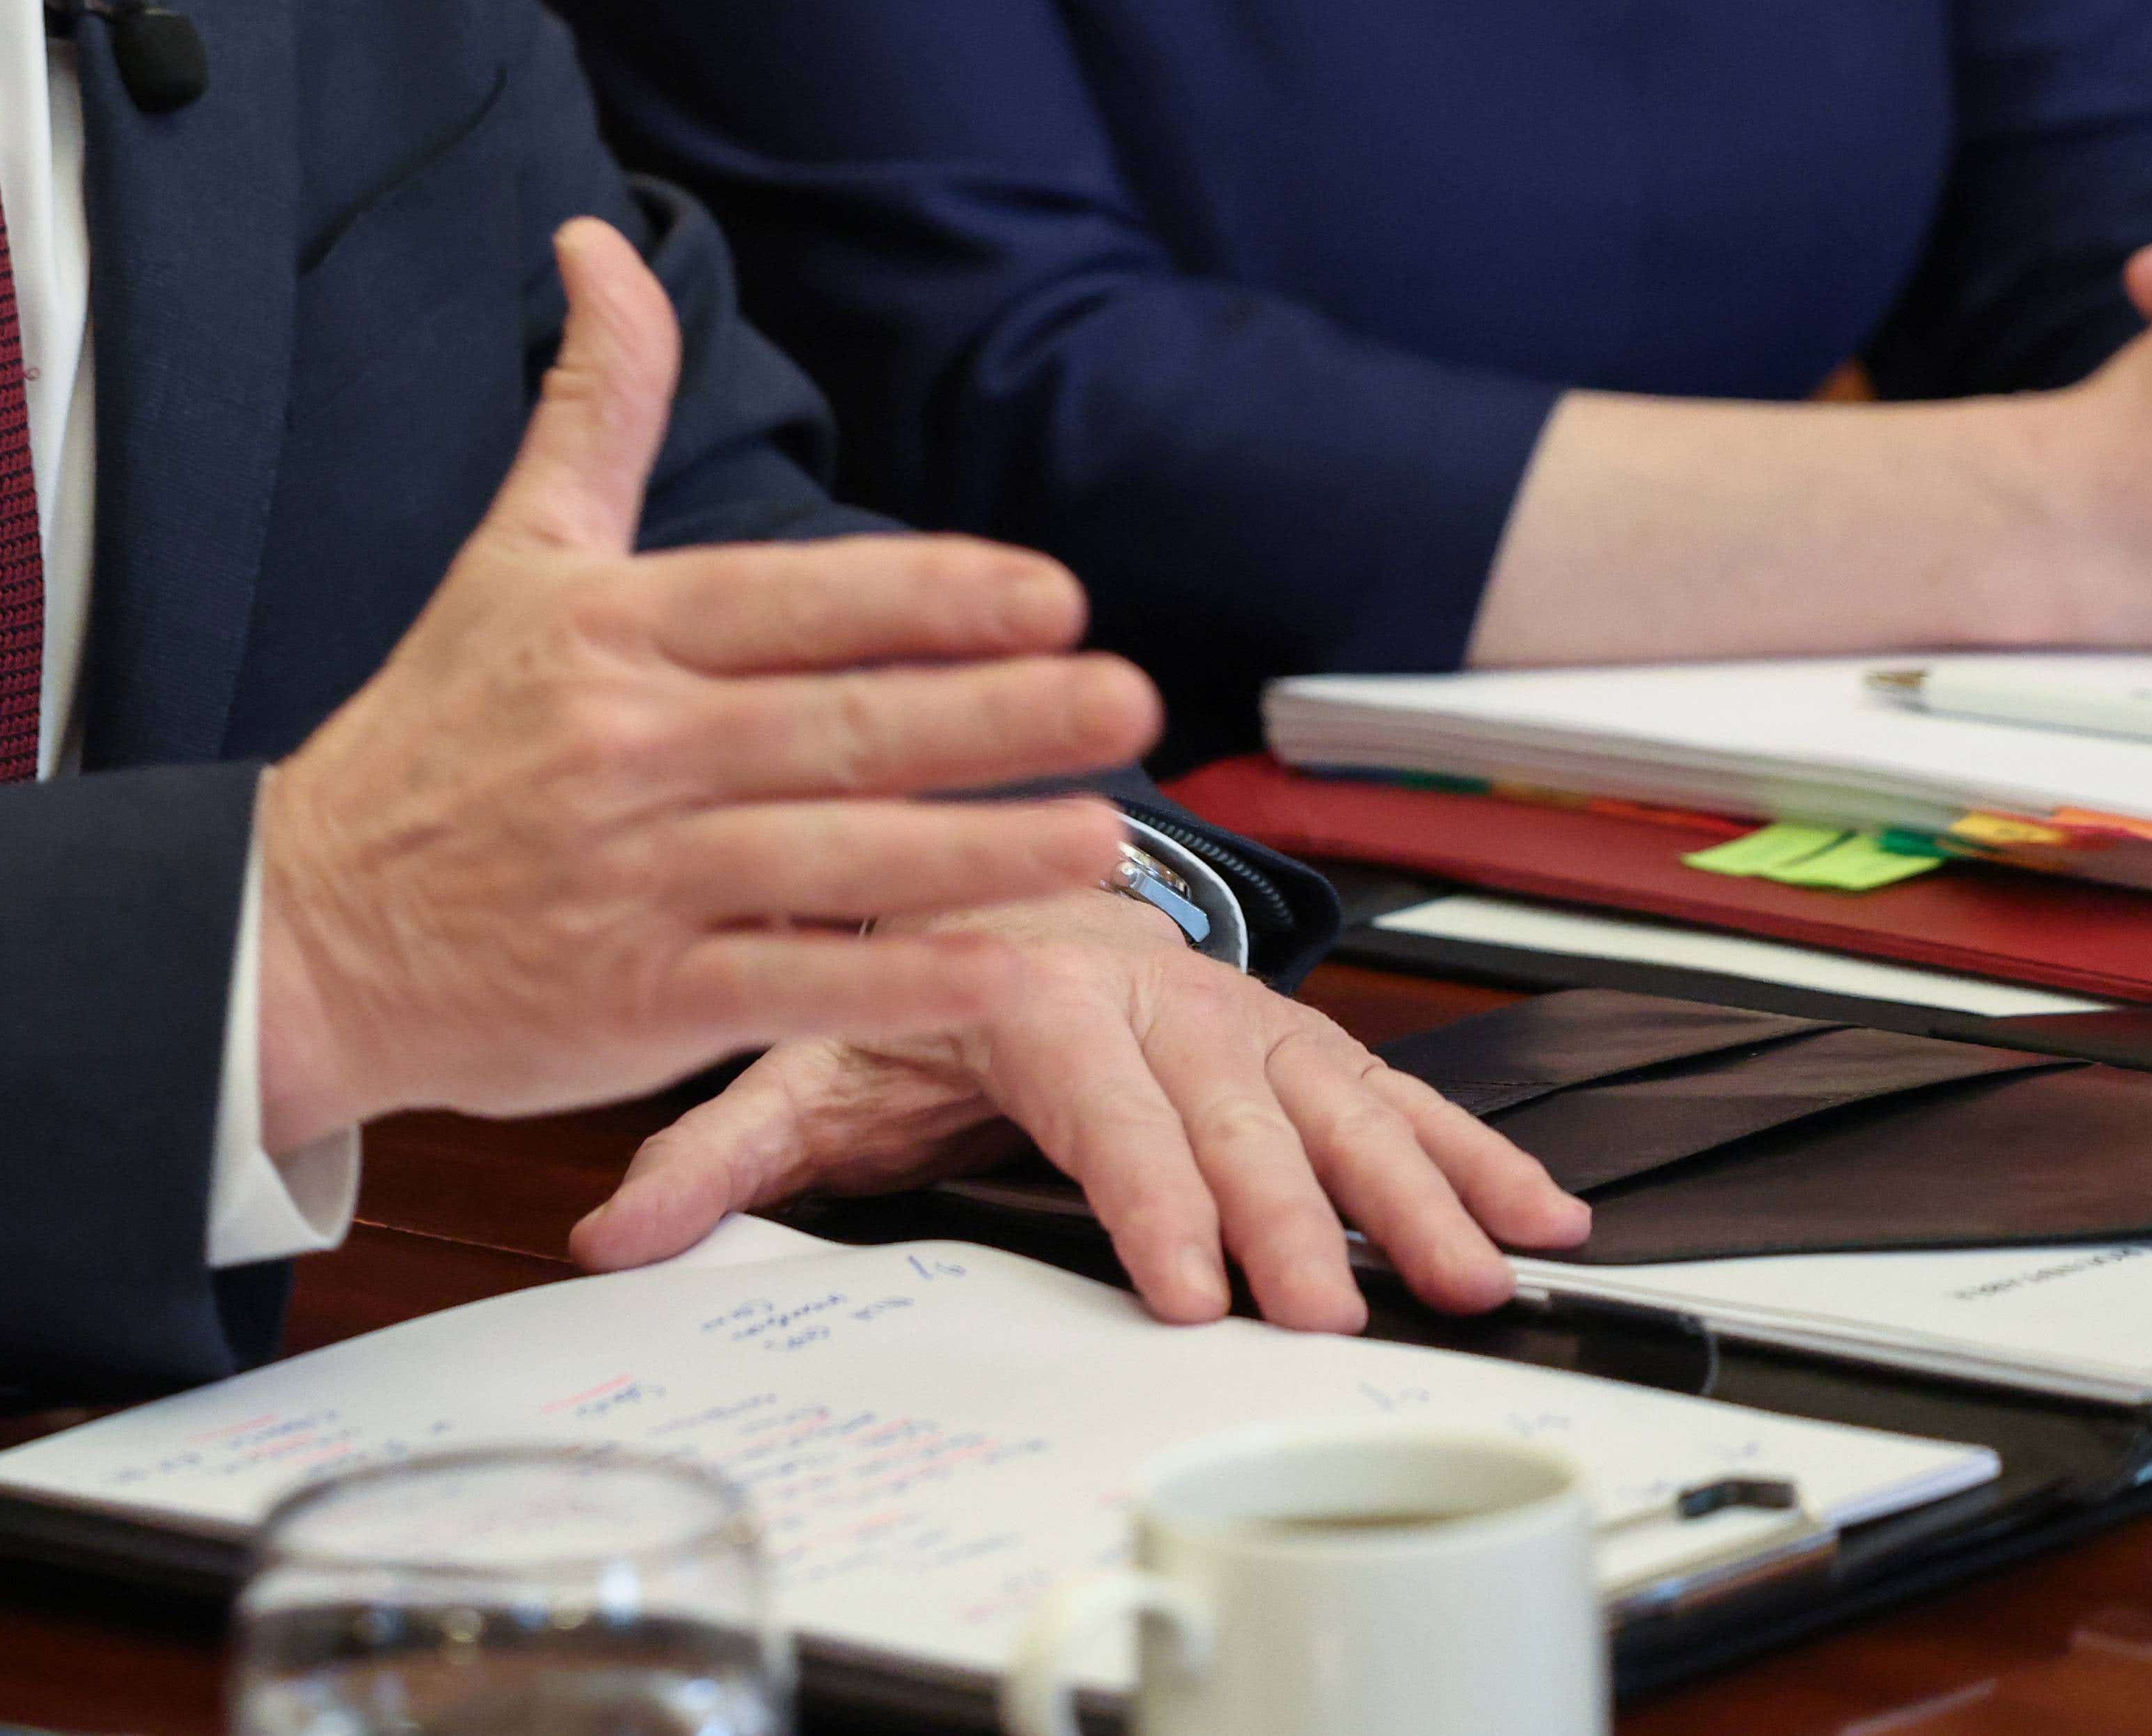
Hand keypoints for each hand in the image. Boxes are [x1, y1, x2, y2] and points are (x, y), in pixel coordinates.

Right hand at [251, 220, 1160, 1145]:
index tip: (1050, 593)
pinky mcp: (631, 1001)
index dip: (926, 596)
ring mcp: (631, 880)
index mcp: (610, 633)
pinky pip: (787, 983)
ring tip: (1103, 833)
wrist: (297, 930)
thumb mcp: (511, 554)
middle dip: (995, 715)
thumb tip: (599, 242)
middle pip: (838, 726)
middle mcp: (625, 748)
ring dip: (976, 848)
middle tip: (1127, 698)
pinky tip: (1004, 971)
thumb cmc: (430, 735)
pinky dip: (896, 981)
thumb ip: (591, 405)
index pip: (792, 602)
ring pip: (832, 857)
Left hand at [572, 893, 1587, 1327]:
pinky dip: (1471, 1148)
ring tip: (1465, 1272)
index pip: (1094, 1098)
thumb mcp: (796, 1041)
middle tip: (1327, 1309)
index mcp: (1025, 983)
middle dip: (1289, 1217)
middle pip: (1227, 1112)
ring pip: (1329, 1098)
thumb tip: (615, 1229)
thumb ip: (716, 1143)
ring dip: (1407, 1189)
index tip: (1188, 1281)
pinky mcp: (1287, 1036)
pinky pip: (1390, 1089)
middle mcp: (1145, 991)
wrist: (981, 843)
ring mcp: (1228, 1013)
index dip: (1147, 1190)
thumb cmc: (899, 959)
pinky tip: (1536, 1213)